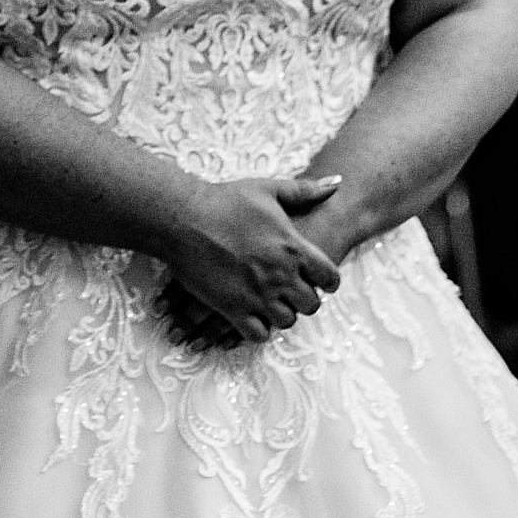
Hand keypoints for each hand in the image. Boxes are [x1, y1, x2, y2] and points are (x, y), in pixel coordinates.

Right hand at [161, 175, 344, 345]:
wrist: (180, 217)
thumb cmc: (223, 200)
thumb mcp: (267, 189)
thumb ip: (305, 190)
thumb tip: (337, 183)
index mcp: (293, 248)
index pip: (330, 278)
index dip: (327, 281)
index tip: (317, 279)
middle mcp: (280, 275)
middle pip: (311, 304)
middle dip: (304, 298)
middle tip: (291, 291)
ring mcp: (257, 295)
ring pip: (286, 321)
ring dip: (282, 313)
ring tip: (270, 302)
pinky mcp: (232, 308)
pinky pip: (258, 334)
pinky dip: (258, 329)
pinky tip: (251, 316)